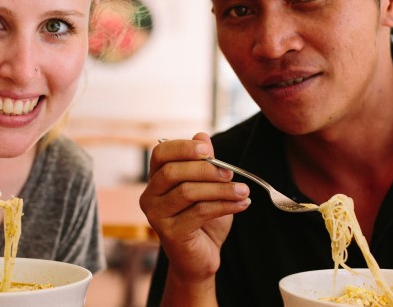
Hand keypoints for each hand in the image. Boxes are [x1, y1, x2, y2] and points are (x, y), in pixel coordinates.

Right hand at [139, 132, 249, 304]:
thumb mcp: (207, 186)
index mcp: (156, 179)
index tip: (208, 149)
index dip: (183, 147)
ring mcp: (156, 215)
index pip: (160, 153)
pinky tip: (242, 204)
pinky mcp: (169, 233)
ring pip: (188, 192)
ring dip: (220, 189)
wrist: (202, 257)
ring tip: (243, 191)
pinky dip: (225, 205)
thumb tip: (202, 136)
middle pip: (173, 172)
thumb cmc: (203, 219)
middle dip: (206, 169)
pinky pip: (199, 212)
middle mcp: (149, 196)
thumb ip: (203, 162)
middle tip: (231, 173)